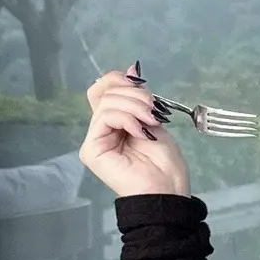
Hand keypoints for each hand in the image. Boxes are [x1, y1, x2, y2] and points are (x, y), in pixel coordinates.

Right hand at [79, 67, 190, 199]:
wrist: (167, 190)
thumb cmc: (164, 163)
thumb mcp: (154, 120)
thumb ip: (138, 98)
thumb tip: (131, 69)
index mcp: (115, 122)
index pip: (105, 88)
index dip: (121, 81)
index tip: (145, 88)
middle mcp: (101, 130)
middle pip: (105, 92)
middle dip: (134, 95)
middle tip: (154, 111)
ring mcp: (95, 139)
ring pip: (106, 102)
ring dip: (135, 107)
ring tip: (151, 123)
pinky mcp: (92, 149)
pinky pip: (105, 117)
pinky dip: (127, 118)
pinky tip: (141, 132)